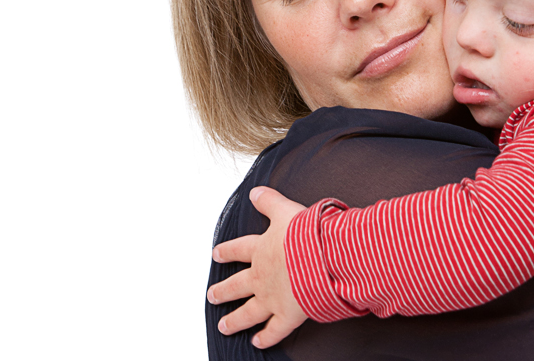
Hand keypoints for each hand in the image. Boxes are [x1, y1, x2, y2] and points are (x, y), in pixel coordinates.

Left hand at [208, 186, 307, 347]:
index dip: (226, 251)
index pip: (239, 250)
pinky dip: (265, 338)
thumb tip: (254, 191)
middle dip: (223, 291)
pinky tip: (257, 343)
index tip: (216, 255)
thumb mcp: (286, 209)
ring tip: (223, 326)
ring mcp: (272, 298)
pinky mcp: (288, 315)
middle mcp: (262, 276)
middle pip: (237, 285)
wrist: (322, 258)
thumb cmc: (309, 234)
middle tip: (211, 296)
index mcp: (262, 250)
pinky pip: (273, 330)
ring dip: (235, 320)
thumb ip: (269, 201)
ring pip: (248, 312)